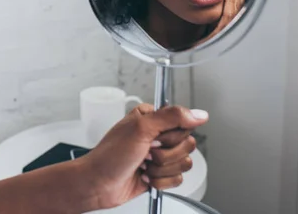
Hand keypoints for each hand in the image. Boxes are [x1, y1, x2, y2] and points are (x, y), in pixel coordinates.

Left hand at [79, 104, 208, 209]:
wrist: (98, 184)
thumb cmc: (110, 155)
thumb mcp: (140, 128)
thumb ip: (171, 117)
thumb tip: (198, 114)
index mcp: (152, 117)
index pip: (183, 122)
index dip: (171, 135)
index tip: (154, 138)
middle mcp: (157, 134)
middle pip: (187, 144)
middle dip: (165, 154)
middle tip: (146, 152)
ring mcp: (159, 155)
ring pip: (184, 163)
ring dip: (161, 169)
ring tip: (143, 165)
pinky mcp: (160, 173)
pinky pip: (178, 179)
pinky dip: (160, 181)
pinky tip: (144, 176)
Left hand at [195, 0, 252, 46]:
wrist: (196, 52)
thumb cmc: (201, 37)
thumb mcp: (209, 16)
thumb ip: (214, 5)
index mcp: (228, 15)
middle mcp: (230, 19)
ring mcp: (227, 25)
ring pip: (235, 3)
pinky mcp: (220, 30)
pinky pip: (226, 14)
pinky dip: (228, 1)